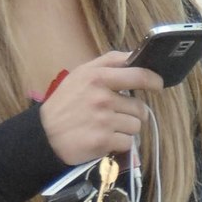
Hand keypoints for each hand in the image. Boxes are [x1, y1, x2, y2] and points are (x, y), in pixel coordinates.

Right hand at [39, 52, 163, 164]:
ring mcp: (103, 119)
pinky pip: (128, 142)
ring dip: (126, 129)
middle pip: (139, 107)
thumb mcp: (80, 75)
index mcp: (97, 77)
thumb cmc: (64, 103)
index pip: (137, 74)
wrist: (44, 135)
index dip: (153, 80)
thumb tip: (134, 57)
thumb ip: (107, 63)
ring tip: (108, 128)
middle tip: (118, 116)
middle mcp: (102, 97)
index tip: (158, 84)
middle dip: (133, 113)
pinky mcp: (103, 140)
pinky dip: (119, 143)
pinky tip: (105, 139)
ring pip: (136, 126)